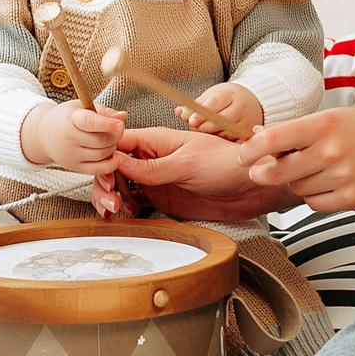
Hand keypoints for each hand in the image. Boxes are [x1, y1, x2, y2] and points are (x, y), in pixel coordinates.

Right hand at [22, 102, 126, 173]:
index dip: (107, 124)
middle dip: (115, 136)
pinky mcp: (74, 167)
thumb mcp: (81, 107)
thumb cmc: (67, 118)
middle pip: (101, 141)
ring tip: (110, 139)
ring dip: (113, 147)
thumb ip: (103, 111)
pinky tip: (113, 155)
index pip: (89, 123)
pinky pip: (98, 169)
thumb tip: (123, 116)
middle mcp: (69, 138)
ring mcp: (71, 155)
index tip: (120, 124)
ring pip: (102, 154)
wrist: (44, 134)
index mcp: (71, 119)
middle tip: (118, 130)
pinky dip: (110, 164)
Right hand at [112, 125, 293, 221]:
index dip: (104, 156)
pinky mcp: (161, 198)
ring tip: (112, 209)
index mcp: (156, 140)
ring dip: (110, 195)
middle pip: (113, 166)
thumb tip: (117, 163)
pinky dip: (123, 208)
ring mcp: (155, 179)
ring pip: (120, 185)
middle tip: (109, 199)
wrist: (250, 188)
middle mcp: (151, 158)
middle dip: (104, 181)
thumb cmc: (226, 164)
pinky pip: (134, 201)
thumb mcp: (187, 163)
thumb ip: (152, 168)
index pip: (118, 143)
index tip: (104, 174)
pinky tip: (121, 214)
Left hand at [183, 83, 263, 135]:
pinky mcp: (250, 134)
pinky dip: (223, 143)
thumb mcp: (211, 96)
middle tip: (195, 128)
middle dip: (205, 127)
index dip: (202, 113)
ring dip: (212, 136)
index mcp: (230, 94)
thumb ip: (195, 105)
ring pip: (227, 133)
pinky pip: (234, 142)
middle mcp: (242, 107)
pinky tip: (216, 140)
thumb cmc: (225, 99)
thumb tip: (179, 112)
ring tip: (204, 133)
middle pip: (221, 120)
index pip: (215, 103)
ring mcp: (248, 121)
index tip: (191, 121)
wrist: (252, 102)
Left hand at [237, 107, 354, 212]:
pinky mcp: (351, 199)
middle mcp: (332, 150)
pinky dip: (314, 196)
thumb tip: (256, 136)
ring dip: (296, 182)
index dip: (250, 150)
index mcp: (323, 124)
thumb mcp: (330, 118)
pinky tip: (329, 183)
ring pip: (296, 188)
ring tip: (315, 169)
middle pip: (278, 172)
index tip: (242, 155)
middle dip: (263, 173)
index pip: (274, 139)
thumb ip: (294, 130)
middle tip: (259, 171)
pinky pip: (314, 203)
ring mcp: (343, 176)